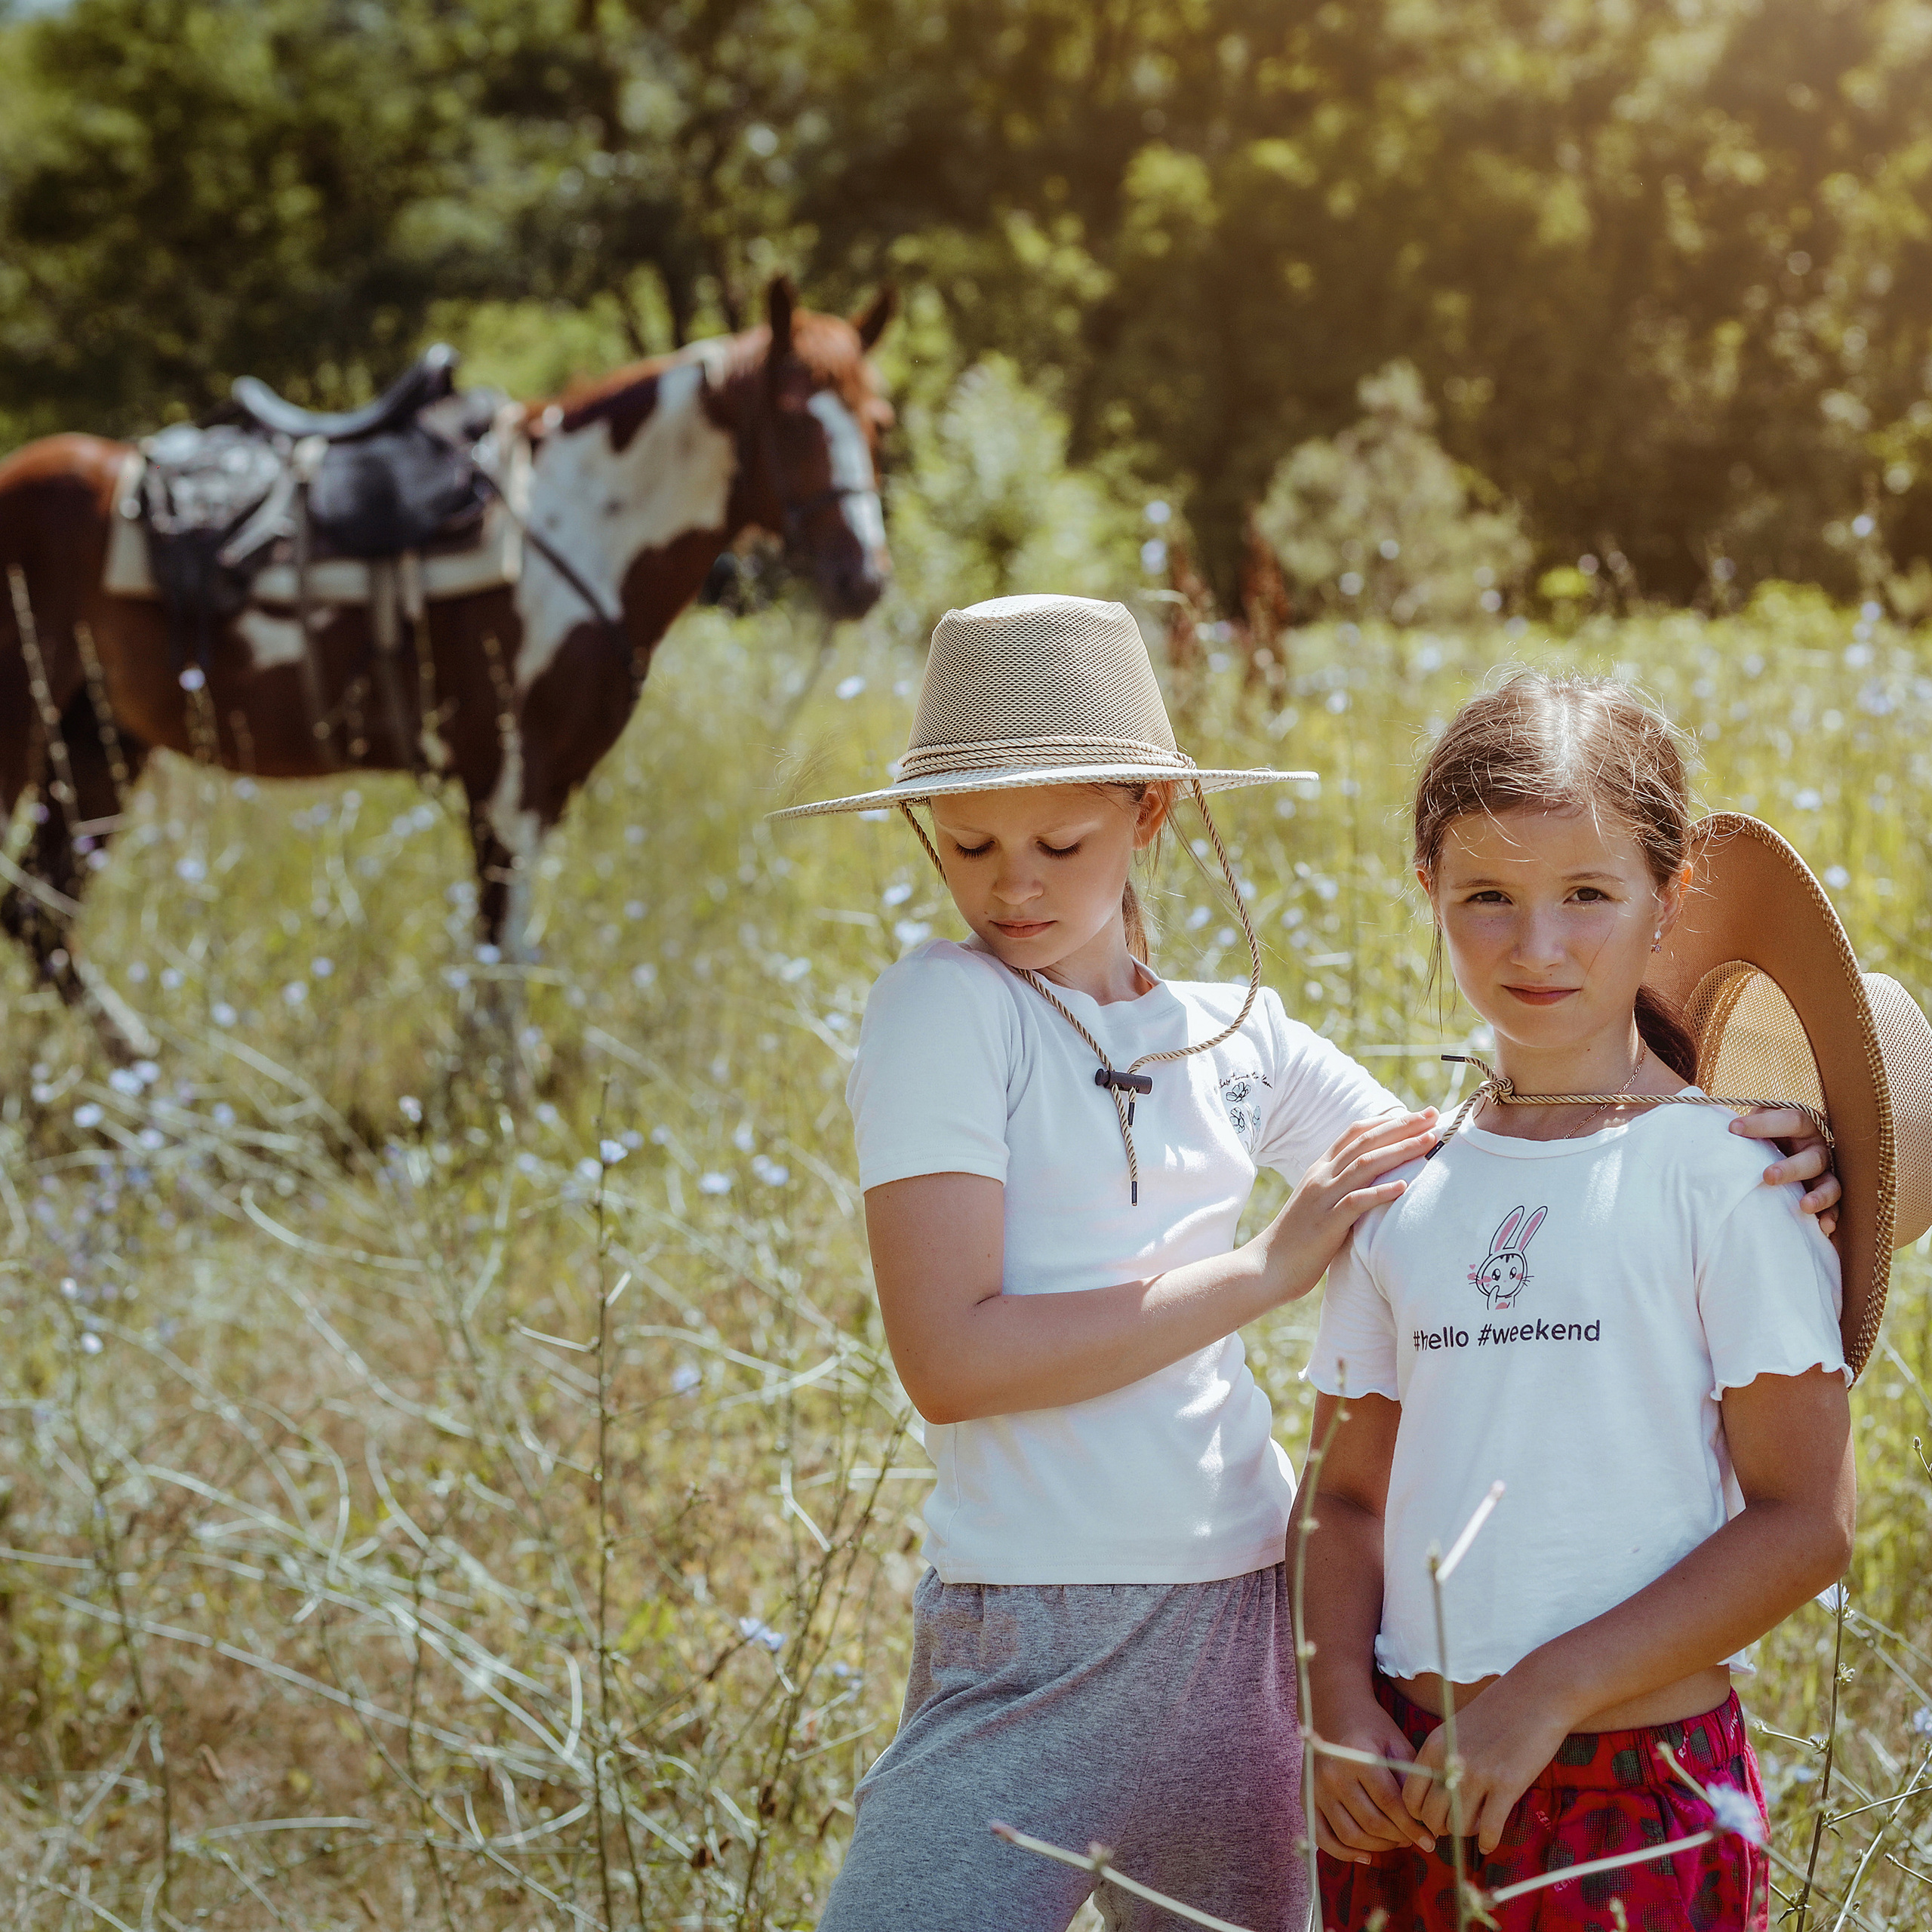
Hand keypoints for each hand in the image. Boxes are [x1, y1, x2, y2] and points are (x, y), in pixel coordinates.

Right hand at [1262, 1111, 1438, 1302]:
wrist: (1267, 1266)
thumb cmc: (1299, 1240)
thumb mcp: (1320, 1204)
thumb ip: (1341, 1187)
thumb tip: (1373, 1181)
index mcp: (1320, 1169)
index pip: (1354, 1133)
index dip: (1386, 1120)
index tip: (1416, 1114)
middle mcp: (1321, 1177)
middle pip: (1365, 1142)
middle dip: (1401, 1126)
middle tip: (1432, 1115)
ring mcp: (1323, 1198)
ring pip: (1364, 1165)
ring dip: (1399, 1151)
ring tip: (1428, 1142)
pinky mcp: (1326, 1224)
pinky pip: (1356, 1202)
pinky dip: (1380, 1192)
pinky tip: (1404, 1186)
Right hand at [1311, 1707, 1438, 1863]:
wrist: (1333, 1708)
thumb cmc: (1372, 1727)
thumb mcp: (1396, 1744)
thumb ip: (1409, 1779)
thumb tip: (1422, 1820)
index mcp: (1357, 1757)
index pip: (1390, 1804)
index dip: (1413, 1827)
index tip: (1430, 1841)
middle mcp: (1332, 1774)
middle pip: (1371, 1823)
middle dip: (1399, 1838)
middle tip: (1414, 1839)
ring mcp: (1316, 1788)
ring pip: (1350, 1835)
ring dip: (1378, 1847)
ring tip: (1395, 1842)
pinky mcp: (1306, 1797)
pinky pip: (1323, 1837)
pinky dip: (1344, 1854)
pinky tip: (1366, 1855)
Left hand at [1401, 1681, 1572, 1856]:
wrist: (1536, 1695)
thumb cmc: (1498, 1712)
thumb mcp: (1456, 1729)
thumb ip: (1442, 1758)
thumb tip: (1437, 1798)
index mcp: (1434, 1745)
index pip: (1409, 1796)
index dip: (1420, 1815)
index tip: (1434, 1818)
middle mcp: (1450, 1761)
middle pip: (1431, 1817)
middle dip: (1442, 1828)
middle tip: (1455, 1827)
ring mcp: (1478, 1774)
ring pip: (1458, 1827)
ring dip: (1466, 1833)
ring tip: (1477, 1827)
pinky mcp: (1507, 1785)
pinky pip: (1490, 1829)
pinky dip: (1488, 1842)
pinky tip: (1490, 1842)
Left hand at [1730, 1109, 1840, 1236]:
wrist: (1782, 1146)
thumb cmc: (1766, 1133)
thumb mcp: (1758, 1123)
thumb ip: (1744, 1123)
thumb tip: (1713, 1118)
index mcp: (1803, 1124)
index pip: (1790, 1120)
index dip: (1764, 1124)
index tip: (1733, 1128)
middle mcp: (1818, 1146)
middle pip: (1812, 1157)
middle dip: (1791, 1168)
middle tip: (1768, 1177)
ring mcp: (1826, 1171)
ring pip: (1830, 1183)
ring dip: (1819, 1195)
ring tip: (1804, 1206)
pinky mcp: (1827, 1192)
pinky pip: (1835, 1205)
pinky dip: (1830, 1215)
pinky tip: (1824, 1226)